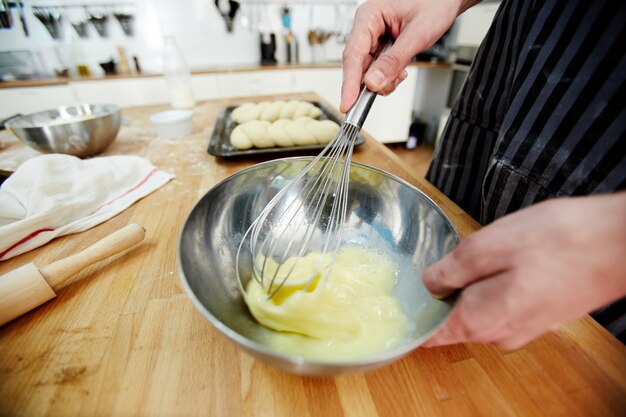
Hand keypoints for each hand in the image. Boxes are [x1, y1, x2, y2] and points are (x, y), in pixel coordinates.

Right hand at [340, 0, 473, 112]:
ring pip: (367, 70)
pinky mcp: (381, 46)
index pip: (353, 55)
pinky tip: (399, 72)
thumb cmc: (435, 3)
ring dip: (382, 80)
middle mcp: (367, 27)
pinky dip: (388, 77)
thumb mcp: (417, 34)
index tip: (347, 104)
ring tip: (400, 75)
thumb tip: (373, 82)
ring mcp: (373, 37)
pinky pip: (377, 69)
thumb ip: (394, 60)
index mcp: (369, 16)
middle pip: (357, 65)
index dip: (349, 83)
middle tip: (377, 97)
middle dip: (370, 83)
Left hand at [422, 193, 625, 349]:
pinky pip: (501, 304)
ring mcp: (523, 326)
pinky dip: (493, 285)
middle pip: (453, 319)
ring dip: (470, 286)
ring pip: (478, 309)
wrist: (618, 243)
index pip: (433, 335)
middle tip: (442, 261)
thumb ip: (451, 271)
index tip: (403, 299)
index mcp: (481, 320)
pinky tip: (506, 260)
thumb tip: (429, 284)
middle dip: (443, 293)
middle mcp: (500, 333)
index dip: (415, 317)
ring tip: (479, 255)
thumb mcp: (488, 246)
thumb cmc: (557, 241)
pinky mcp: (539, 314)